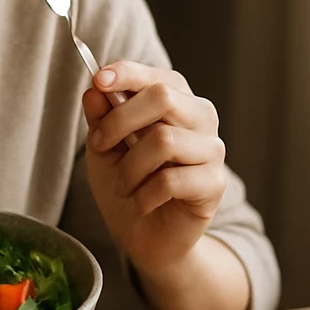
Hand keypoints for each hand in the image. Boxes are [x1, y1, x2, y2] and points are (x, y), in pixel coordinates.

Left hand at [81, 61, 226, 275]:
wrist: (144, 236)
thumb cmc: (128, 184)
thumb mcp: (104, 149)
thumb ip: (100, 119)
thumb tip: (94, 91)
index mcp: (177, 101)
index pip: (157, 76)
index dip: (127, 73)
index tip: (99, 80)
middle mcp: (200, 118)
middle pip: (163, 96)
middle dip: (120, 120)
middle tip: (99, 145)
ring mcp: (212, 150)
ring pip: (164, 140)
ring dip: (130, 167)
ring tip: (123, 185)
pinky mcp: (214, 184)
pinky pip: (171, 180)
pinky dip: (144, 194)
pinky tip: (140, 203)